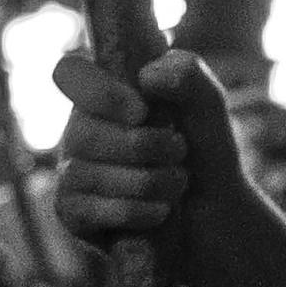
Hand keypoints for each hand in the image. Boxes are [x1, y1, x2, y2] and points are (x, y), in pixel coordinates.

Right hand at [52, 51, 250, 285]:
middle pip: (81, 132)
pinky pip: (89, 210)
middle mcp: (80, 128)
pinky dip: (136, 211)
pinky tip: (160, 211)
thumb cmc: (204, 150)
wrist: (214, 212)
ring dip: (148, 181)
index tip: (142, 111)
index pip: (72, 75)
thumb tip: (146, 76)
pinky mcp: (72, 212)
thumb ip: (187, 74)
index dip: (104, 95)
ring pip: (85, 173)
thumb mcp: (208, 104)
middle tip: (180, 151)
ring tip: (176, 183)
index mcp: (104, 91)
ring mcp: (71, 170)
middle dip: (144, 146)